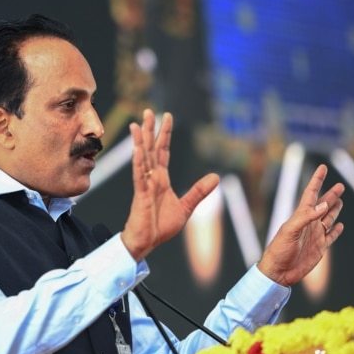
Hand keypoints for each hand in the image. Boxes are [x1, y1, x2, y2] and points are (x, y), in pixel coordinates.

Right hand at [121, 109, 219, 261]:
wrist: (147, 243)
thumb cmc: (160, 227)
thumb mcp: (186, 207)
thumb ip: (199, 191)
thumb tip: (216, 177)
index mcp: (161, 179)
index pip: (162, 151)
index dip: (164, 134)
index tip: (166, 117)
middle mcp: (152, 178)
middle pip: (151, 149)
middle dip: (150, 130)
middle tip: (149, 111)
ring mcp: (145, 185)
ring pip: (142, 158)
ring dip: (140, 141)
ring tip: (138, 123)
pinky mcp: (141, 195)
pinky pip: (139, 176)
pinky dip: (138, 163)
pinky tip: (138, 149)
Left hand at [258, 164, 344, 285]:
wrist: (279, 272)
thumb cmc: (279, 249)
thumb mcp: (290, 230)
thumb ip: (306, 217)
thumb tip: (324, 205)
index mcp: (300, 216)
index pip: (311, 193)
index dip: (317, 180)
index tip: (322, 167)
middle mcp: (309, 223)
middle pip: (323, 205)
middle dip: (331, 195)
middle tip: (341, 186)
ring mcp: (315, 235)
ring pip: (329, 218)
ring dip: (334, 209)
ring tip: (340, 201)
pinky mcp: (320, 248)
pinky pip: (331, 236)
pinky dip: (336, 230)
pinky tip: (340, 225)